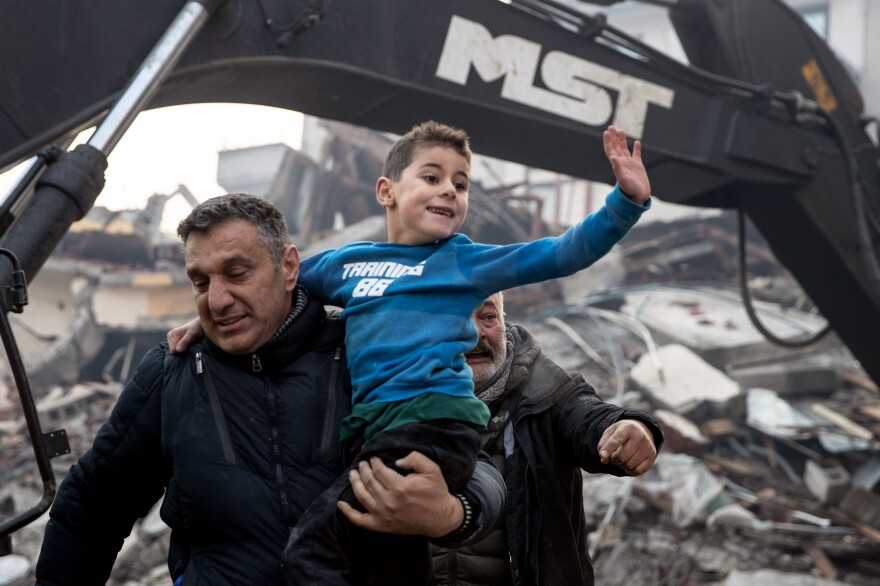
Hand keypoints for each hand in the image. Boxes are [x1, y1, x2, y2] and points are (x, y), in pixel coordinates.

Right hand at [166, 318, 202, 353]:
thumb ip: (184, 341)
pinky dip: (182, 349)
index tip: (189, 346)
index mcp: (172, 334)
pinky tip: (187, 345)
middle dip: (182, 350)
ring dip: (182, 350)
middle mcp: (170, 336)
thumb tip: (178, 350)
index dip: (182, 351)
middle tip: (189, 345)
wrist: (199, 325)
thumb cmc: (196, 328)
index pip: (173, 349)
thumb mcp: (192, 334)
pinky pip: (176, 349)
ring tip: (189, 344)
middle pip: (173, 351)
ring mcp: (171, 339)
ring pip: (175, 351)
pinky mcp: (174, 341)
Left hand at [338, 452, 461, 537]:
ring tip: (352, 474)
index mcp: (400, 487)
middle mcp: (388, 502)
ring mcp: (383, 515)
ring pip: (362, 496)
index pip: (379, 470)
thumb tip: (396, 461)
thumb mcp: (432, 470)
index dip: (374, 462)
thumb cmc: (436, 492)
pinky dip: (348, 513)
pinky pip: (360, 520)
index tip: (374, 457)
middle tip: (362, 463)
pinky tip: (340, 504)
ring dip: (354, 483)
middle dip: (363, 469)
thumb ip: (414, 458)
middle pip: (369, 481)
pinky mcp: (382, 526)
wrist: (440, 518)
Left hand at [597, 419, 656, 475]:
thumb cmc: (622, 433)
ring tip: (622, 458)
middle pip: (621, 457)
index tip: (602, 456)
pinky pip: (638, 471)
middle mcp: (639, 436)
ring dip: (622, 465)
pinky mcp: (652, 456)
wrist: (641, 429)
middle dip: (613, 459)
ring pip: (629, 465)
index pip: (616, 440)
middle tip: (613, 456)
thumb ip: (603, 444)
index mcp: (627, 428)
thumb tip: (604, 459)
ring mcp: (647, 447)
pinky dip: (630, 471)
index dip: (608, 449)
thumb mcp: (610, 432)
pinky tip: (628, 465)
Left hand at [603, 125, 649, 204]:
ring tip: (620, 131)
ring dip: (622, 140)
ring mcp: (630, 164)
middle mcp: (622, 163)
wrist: (638, 197)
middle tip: (611, 127)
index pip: (610, 150)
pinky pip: (637, 155)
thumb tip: (613, 157)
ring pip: (625, 149)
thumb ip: (617, 168)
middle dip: (613, 137)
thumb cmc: (630, 190)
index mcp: (617, 165)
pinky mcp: (638, 166)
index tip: (606, 132)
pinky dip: (636, 148)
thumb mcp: (623, 179)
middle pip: (616, 147)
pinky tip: (637, 142)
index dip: (608, 141)